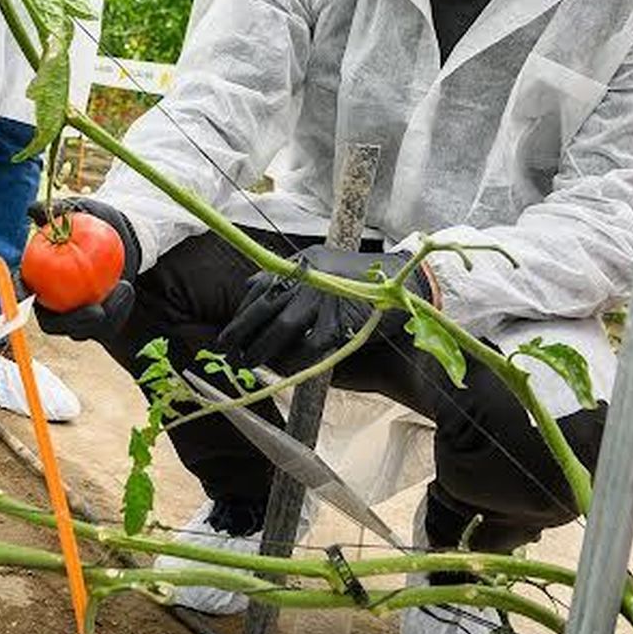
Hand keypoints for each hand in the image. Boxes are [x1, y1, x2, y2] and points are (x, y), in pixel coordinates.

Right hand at [23, 197, 140, 341]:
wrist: (121, 235)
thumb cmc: (94, 220)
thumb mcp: (81, 209)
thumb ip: (58, 210)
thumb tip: (33, 210)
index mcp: (36, 280)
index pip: (21, 292)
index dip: (20, 297)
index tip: (34, 294)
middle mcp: (51, 304)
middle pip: (53, 325)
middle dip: (73, 323)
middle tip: (95, 311)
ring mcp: (74, 316)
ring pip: (83, 329)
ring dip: (106, 315)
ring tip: (123, 288)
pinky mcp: (97, 321)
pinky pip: (107, 325)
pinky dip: (119, 310)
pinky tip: (127, 288)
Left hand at [216, 244, 433, 374]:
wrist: (405, 284)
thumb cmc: (357, 280)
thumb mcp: (318, 267)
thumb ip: (286, 278)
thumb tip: (250, 286)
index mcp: (301, 264)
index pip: (260, 289)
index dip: (241, 315)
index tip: (227, 336)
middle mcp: (310, 277)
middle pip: (265, 308)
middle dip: (242, 334)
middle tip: (228, 354)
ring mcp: (325, 298)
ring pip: (283, 328)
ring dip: (263, 350)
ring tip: (250, 364)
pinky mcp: (342, 320)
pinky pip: (311, 346)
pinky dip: (296, 360)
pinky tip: (286, 369)